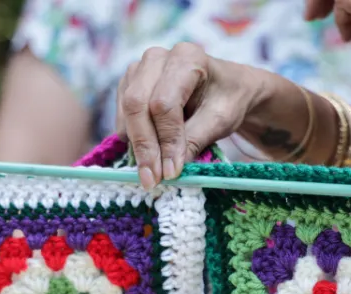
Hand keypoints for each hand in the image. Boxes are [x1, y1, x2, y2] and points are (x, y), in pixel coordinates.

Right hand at [117, 44, 273, 187]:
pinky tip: (148, 153)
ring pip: (126, 111)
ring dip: (136, 145)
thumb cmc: (228, 100)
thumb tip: (169, 170)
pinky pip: (122, 116)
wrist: (226, 89)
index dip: (166, 140)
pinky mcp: (128, 85)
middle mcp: (157, 58)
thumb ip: (194, 141)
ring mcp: (139, 69)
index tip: (171, 172)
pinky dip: (132, 138)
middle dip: (145, 146)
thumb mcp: (221, 120)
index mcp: (186, 57)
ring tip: (152, 172)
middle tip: (152, 179)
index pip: (164, 103)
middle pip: (137, 104)